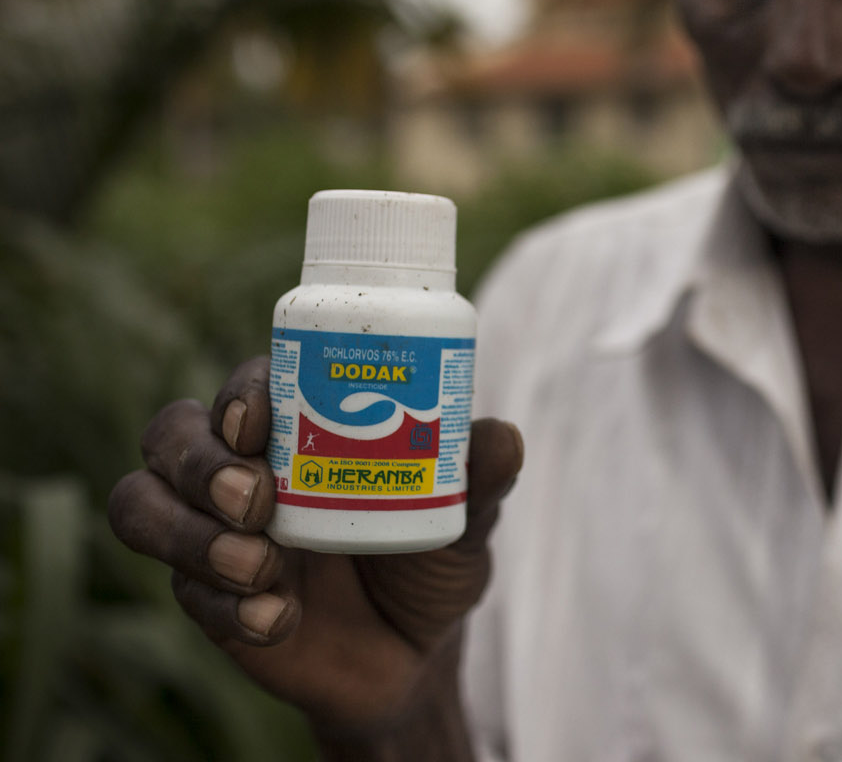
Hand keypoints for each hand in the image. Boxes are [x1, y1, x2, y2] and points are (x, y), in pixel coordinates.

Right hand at [108, 356, 523, 731]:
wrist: (414, 656)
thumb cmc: (431, 562)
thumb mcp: (465, 522)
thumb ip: (480, 482)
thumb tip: (503, 437)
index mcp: (300, 428)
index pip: (247, 384)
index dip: (239, 392)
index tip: (261, 421)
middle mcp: (243, 469)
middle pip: (171, 434)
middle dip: (199, 462)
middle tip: (257, 500)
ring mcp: (213, 532)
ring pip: (140, 504)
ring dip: (187, 533)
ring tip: (262, 568)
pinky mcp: (204, 597)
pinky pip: (179, 591)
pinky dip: (224, 607)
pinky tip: (279, 622)